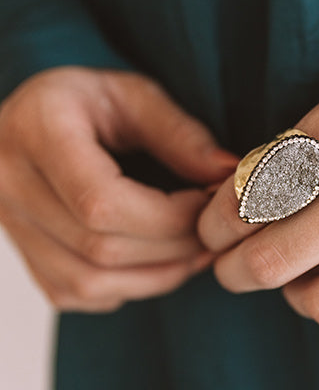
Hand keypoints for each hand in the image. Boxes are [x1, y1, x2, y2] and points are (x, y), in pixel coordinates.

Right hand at [0, 66, 237, 310]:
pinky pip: (74, 293)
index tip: (207, 204)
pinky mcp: (21, 254)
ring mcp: (9, 225)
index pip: (101, 202)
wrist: (31, 120)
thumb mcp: (133, 96)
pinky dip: (124, 288)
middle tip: (212, 234)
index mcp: (36, 133)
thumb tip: (226, 175)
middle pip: (99, 248)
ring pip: (87, 282)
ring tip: (193, 253)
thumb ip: (179, 133)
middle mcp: (9, 184)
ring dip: (154, 278)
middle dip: (171, 249)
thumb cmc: (86, 101)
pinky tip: (153, 263)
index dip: (167, 216)